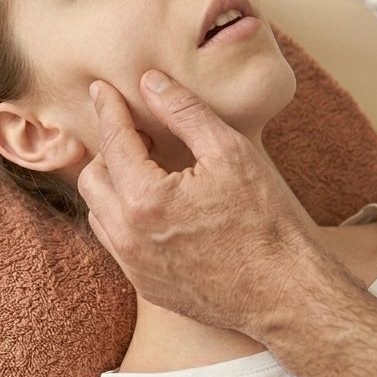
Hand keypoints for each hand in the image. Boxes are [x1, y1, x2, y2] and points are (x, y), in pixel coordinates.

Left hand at [78, 71, 321, 339]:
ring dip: (113, 185)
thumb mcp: (229, 152)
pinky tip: (156, 205)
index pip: (112, 141)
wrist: (284, 294)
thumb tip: (151, 83)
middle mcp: (128, 236)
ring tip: (148, 167)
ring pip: (99, 213)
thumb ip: (184, 112)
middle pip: (92, 178)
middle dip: (108, 150)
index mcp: (144, 199)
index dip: (108, 109)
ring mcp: (134, 266)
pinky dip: (124, 216)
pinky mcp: (146, 285)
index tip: (102, 89)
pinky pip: (117, 242)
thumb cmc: (264, 221)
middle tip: (139, 134)